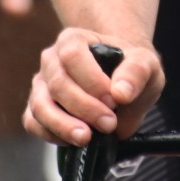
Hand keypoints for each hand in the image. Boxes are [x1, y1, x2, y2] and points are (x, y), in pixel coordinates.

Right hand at [23, 28, 162, 145]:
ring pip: (40, 106)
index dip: (91, 80)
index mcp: (74, 39)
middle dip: (84, 108)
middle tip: (109, 124)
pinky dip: (51, 135)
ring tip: (86, 138)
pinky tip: (74, 141)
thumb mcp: (145, 64)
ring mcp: (41, 85)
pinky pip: (33, 123)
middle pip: (57, 83)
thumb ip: (137, 72)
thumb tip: (121, 93)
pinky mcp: (37, 108)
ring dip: (63, 125)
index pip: (72, 55)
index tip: (114, 100)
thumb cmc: (129, 70)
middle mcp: (52, 59)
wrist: (121, 84)